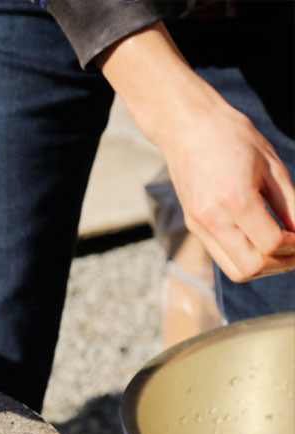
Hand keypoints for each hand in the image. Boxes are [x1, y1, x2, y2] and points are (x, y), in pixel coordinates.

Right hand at [98, 23, 294, 281]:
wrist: (186, 127)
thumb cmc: (232, 137)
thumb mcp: (272, 166)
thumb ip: (290, 204)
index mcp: (234, 200)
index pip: (271, 244)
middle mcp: (211, 219)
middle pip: (252, 266)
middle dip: (282, 263)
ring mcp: (198, 225)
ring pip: (236, 269)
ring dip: (264, 265)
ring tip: (282, 248)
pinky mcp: (193, 225)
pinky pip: (224, 256)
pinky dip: (247, 255)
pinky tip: (261, 238)